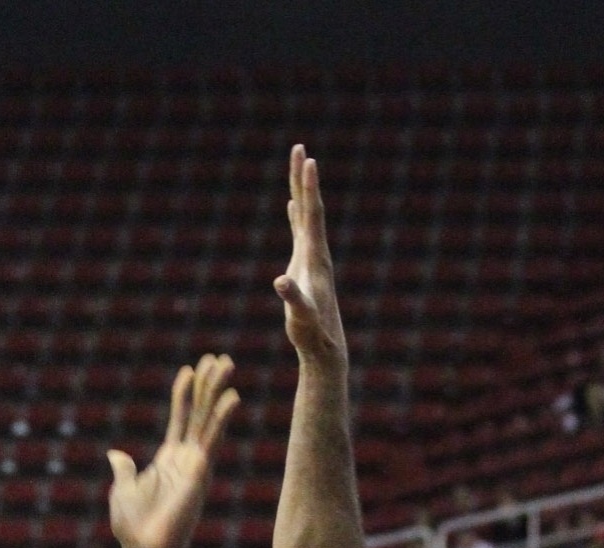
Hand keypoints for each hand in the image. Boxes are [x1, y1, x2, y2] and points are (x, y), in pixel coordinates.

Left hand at [107, 355, 238, 547]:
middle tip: (218, 359)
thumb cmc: (134, 527)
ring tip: (226, 363)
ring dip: (217, 391)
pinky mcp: (200, 471)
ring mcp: (196, 464)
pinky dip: (221, 417)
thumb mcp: (123, 490)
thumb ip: (124, 470)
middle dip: (208, 385)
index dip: (184, 394)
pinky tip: (232, 396)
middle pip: (199, 413)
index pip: (179, 419)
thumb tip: (115, 455)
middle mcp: (186, 459)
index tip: (189, 370)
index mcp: (168, 460)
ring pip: (208, 419)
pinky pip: (212, 438)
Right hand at [275, 145, 346, 364]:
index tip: (308, 161)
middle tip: (299, 147)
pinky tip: (293, 202)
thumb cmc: (311, 333)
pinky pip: (300, 230)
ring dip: (302, 188)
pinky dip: (296, 213)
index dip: (310, 189)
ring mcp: (311, 256)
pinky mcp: (304, 265)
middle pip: (311, 207)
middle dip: (304, 177)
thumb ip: (292, 298)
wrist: (324, 344)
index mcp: (316, 258)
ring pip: (306, 215)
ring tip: (298, 162)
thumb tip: (279, 282)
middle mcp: (316, 251)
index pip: (313, 216)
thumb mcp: (301, 317)